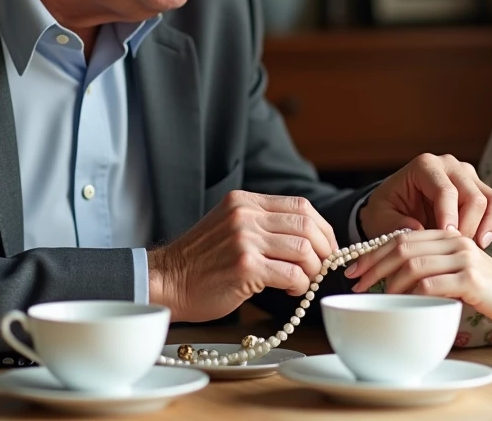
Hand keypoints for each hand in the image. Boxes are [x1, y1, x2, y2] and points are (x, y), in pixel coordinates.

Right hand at [148, 190, 337, 321]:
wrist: (166, 281)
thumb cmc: (200, 261)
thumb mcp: (229, 225)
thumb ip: (261, 223)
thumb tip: (308, 238)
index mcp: (244, 201)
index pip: (300, 206)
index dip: (321, 228)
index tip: (326, 247)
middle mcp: (245, 215)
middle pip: (307, 225)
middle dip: (323, 249)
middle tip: (321, 267)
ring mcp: (245, 240)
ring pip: (304, 250)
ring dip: (312, 270)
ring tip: (303, 281)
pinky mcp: (245, 267)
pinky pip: (292, 274)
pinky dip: (300, 285)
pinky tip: (291, 291)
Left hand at [344, 228, 491, 331]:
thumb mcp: (459, 275)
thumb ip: (434, 270)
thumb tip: (394, 283)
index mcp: (450, 234)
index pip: (402, 235)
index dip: (373, 251)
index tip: (353, 268)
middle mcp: (455, 239)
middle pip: (402, 246)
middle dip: (372, 264)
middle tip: (354, 283)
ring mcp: (463, 257)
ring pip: (412, 263)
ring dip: (388, 281)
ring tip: (376, 297)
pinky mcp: (471, 279)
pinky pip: (430, 284)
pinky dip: (410, 295)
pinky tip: (401, 305)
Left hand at [359, 153, 491, 247]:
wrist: (395, 208)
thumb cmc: (387, 212)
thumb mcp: (380, 219)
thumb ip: (395, 225)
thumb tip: (418, 230)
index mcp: (425, 165)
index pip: (445, 190)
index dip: (449, 217)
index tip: (447, 239)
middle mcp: (450, 165)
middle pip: (472, 196)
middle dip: (467, 226)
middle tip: (456, 252)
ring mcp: (468, 175)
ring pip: (489, 200)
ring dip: (484, 227)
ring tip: (474, 250)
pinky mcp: (480, 188)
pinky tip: (481, 244)